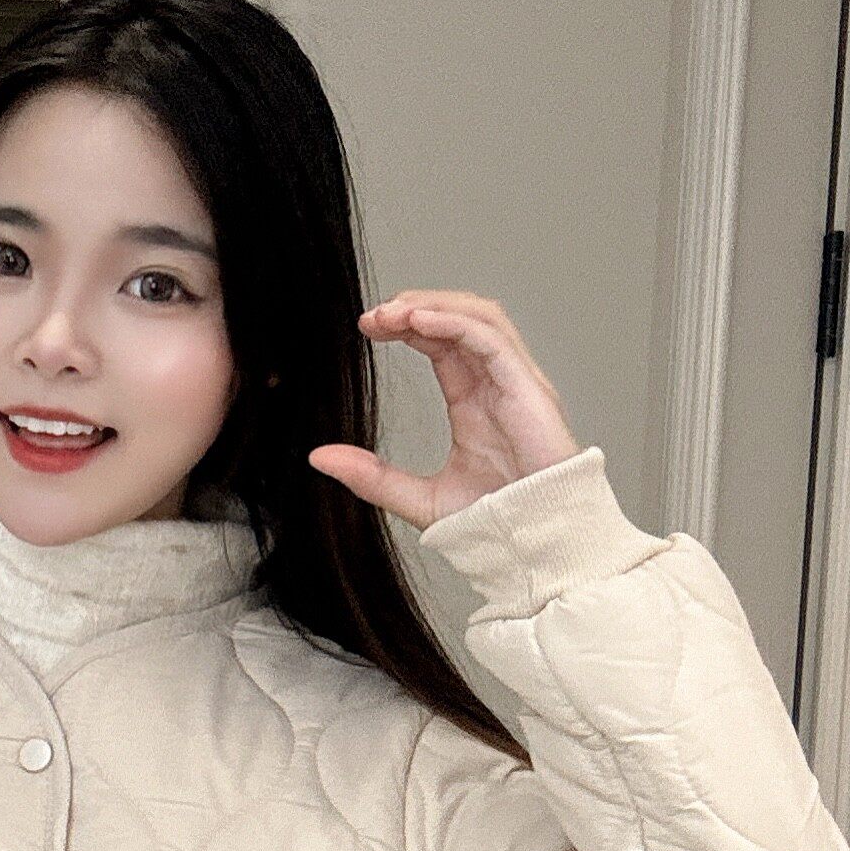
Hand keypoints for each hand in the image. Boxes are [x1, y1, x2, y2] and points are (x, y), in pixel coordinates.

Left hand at [308, 291, 582, 527]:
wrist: (531, 545)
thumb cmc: (491, 523)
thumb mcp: (414, 497)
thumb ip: (370, 475)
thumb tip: (318, 457)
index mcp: (474, 400)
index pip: (440, 341)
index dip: (406, 324)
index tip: (367, 326)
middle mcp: (496, 383)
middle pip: (459, 319)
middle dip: (415, 306)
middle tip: (372, 316)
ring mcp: (515, 382)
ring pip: (479, 317)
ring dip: (434, 305)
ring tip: (392, 311)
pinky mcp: (528, 389)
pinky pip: (491, 340)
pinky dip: (455, 322)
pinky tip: (419, 320)